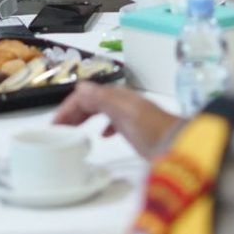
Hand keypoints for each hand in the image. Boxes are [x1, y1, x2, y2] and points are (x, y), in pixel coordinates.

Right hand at [52, 81, 180, 159]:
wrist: (178, 145)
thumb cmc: (153, 131)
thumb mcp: (125, 114)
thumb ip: (103, 100)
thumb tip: (80, 88)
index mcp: (117, 96)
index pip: (85, 96)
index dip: (68, 107)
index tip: (56, 124)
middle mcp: (122, 102)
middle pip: (90, 101)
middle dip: (73, 112)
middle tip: (59, 128)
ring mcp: (128, 114)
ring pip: (99, 110)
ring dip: (84, 117)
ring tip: (73, 130)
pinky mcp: (134, 127)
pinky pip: (112, 120)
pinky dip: (102, 125)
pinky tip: (102, 136)